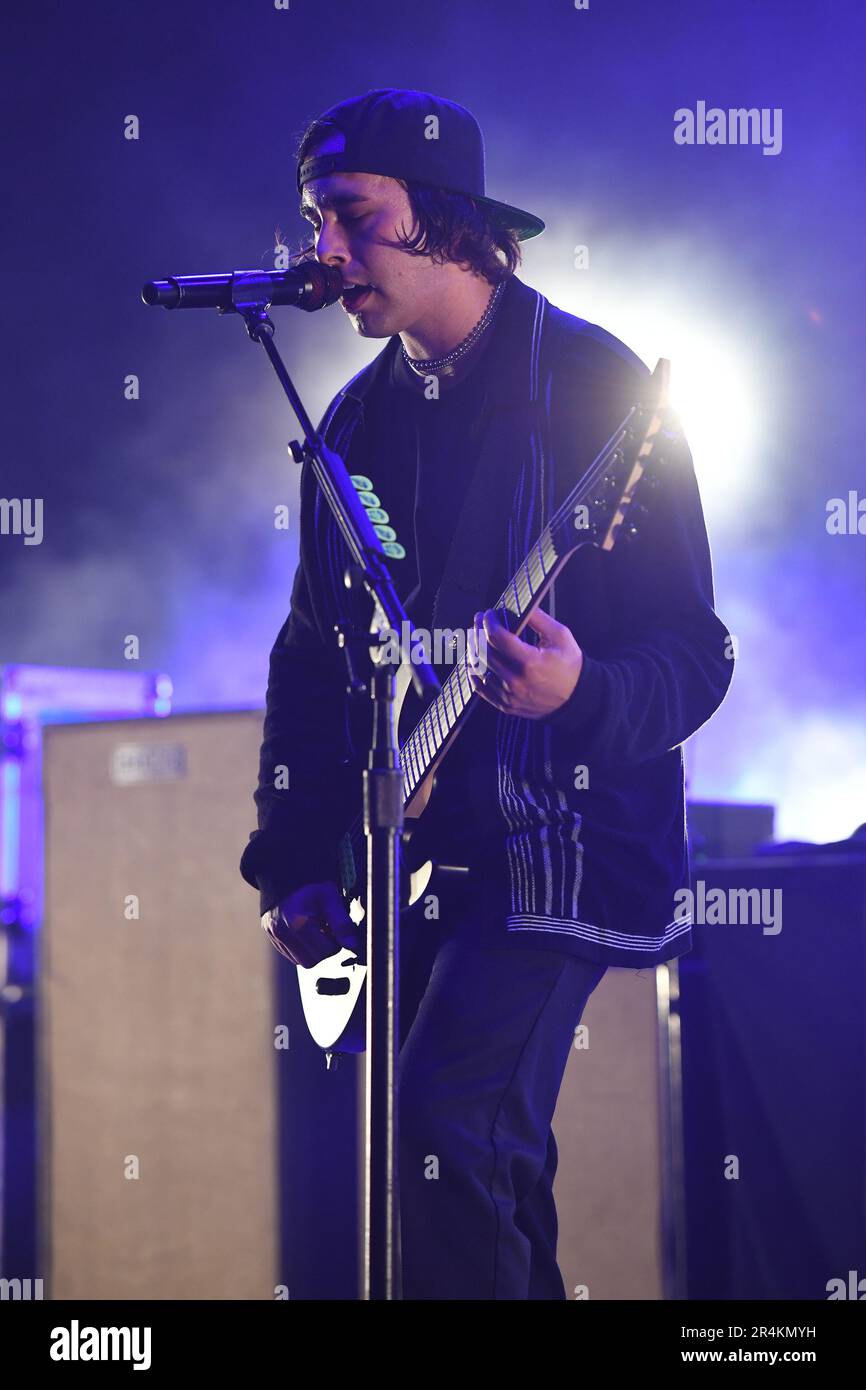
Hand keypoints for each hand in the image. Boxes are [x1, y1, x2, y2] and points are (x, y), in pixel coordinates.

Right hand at [261, 881, 361, 967]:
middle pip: (312, 961)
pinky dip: (302, 949)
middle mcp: (282, 933)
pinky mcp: (272, 940)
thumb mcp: (329, 897)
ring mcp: (275, 938)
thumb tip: (352, 944)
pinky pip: (291, 956)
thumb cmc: (309, 886)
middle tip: (327, 931)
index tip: (336, 929)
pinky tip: (306, 933)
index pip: (326, 951)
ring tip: (316, 931)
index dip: (336, 942)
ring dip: (313, 951)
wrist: (287, 878)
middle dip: (324, 949)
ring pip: (301, 961)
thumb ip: (341, 922)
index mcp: (297, 922)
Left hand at [468, 606, 583, 718]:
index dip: (489, 622)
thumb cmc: (569, 664)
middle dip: (478, 632)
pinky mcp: (506, 705)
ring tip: (475, 638)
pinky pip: (481, 689)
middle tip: (478, 621)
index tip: (488, 613)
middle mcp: (517, 680)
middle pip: (485, 652)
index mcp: (530, 662)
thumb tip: (517, 603)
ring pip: (480, 669)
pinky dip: (474, 673)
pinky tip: (474, 661)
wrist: (577, 698)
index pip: (498, 637)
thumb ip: (538, 618)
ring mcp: (510, 695)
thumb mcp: (560, 636)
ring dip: (474, 650)